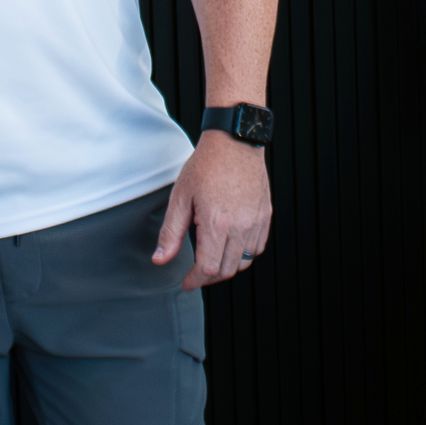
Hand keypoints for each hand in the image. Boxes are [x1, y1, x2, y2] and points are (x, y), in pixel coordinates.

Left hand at [152, 131, 271, 288]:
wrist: (234, 142)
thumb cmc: (206, 165)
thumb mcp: (180, 198)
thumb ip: (170, 233)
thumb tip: (160, 259)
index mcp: (217, 224)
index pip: (208, 268)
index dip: (195, 280)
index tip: (186, 282)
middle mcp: (240, 226)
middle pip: (227, 270)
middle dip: (209, 277)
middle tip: (195, 274)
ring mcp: (256, 222)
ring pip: (245, 262)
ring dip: (227, 267)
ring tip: (212, 261)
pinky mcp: (265, 216)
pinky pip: (257, 247)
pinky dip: (244, 254)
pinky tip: (231, 246)